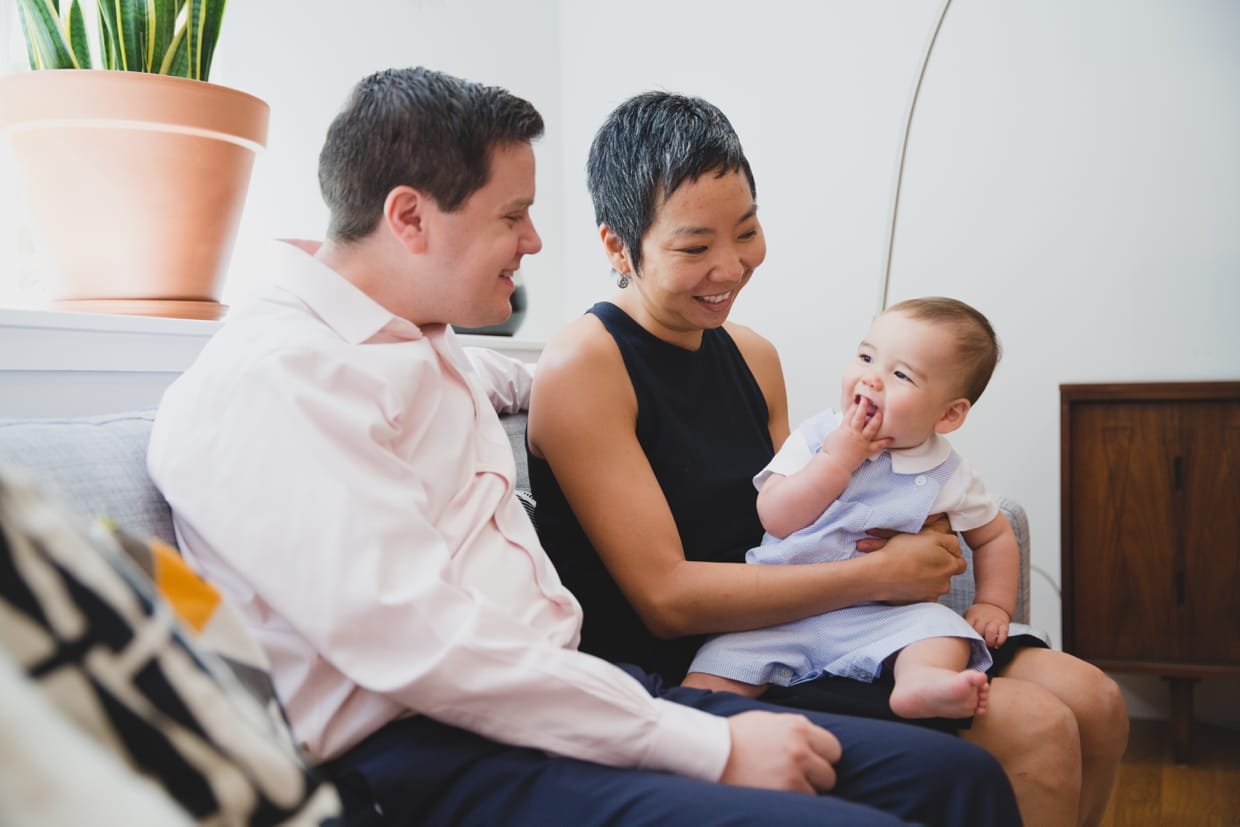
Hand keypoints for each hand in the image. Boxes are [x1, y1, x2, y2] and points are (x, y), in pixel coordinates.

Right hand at [720, 711, 841, 793]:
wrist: (711, 752)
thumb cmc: (737, 736)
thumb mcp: (769, 721)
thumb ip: (795, 729)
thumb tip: (815, 742)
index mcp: (798, 726)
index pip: (832, 747)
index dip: (822, 756)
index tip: (811, 761)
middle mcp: (799, 748)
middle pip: (829, 772)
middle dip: (815, 776)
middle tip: (795, 775)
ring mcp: (793, 772)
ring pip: (817, 790)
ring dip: (804, 790)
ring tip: (781, 783)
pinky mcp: (784, 791)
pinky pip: (803, 801)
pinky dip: (792, 799)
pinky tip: (775, 790)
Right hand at [822, 402, 891, 471]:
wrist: (834, 464)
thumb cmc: (830, 452)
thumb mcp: (831, 436)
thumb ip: (839, 430)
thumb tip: (843, 426)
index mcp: (844, 429)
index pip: (850, 414)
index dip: (854, 406)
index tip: (859, 399)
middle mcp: (854, 433)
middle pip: (860, 416)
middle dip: (864, 406)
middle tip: (869, 398)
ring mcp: (861, 441)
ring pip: (871, 428)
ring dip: (876, 419)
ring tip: (881, 413)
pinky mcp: (866, 450)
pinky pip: (877, 445)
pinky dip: (885, 442)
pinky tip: (891, 438)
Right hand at [856, 520, 965, 603]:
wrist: (879, 575)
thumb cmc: (902, 553)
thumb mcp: (929, 536)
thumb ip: (949, 541)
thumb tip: (956, 546)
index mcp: (950, 566)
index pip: (960, 561)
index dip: (947, 554)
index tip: (933, 550)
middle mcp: (944, 584)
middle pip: (946, 574)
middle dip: (936, 567)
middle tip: (919, 557)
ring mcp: (931, 596)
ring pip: (933, 584)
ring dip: (925, 578)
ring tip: (908, 568)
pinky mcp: (917, 603)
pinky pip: (921, 594)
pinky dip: (915, 588)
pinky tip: (904, 579)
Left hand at [966, 602, 1010, 647]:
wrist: (993, 604)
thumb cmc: (978, 614)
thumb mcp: (969, 615)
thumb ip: (964, 625)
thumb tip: (958, 637)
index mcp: (972, 616)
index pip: (968, 627)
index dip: (968, 637)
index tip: (968, 643)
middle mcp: (983, 618)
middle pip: (979, 630)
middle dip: (978, 641)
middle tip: (978, 647)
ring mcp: (994, 621)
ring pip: (991, 632)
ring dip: (989, 642)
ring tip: (988, 646)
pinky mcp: (1004, 624)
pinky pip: (1003, 634)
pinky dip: (1000, 642)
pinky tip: (996, 645)